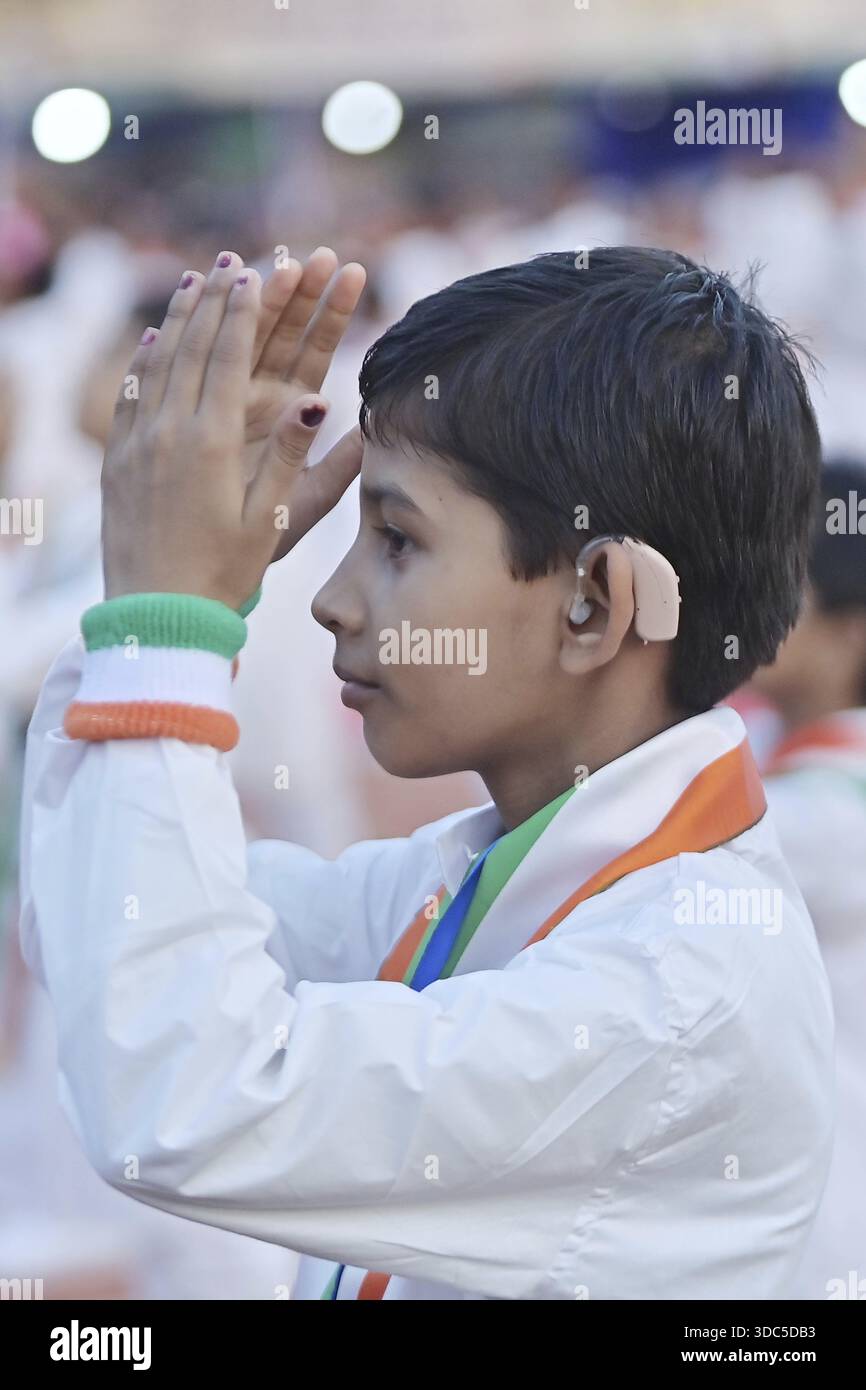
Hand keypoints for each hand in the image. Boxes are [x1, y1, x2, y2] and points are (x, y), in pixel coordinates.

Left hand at [101, 249, 365, 608]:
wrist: (158, 614)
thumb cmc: (225, 573)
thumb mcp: (271, 521)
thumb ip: (294, 458)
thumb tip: (320, 400)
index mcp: (214, 443)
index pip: (231, 358)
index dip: (244, 312)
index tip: (254, 273)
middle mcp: (171, 432)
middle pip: (194, 347)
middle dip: (215, 299)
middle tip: (230, 260)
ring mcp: (139, 443)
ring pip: (158, 362)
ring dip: (178, 317)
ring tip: (193, 279)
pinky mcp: (118, 460)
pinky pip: (130, 393)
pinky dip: (144, 358)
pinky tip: (151, 338)